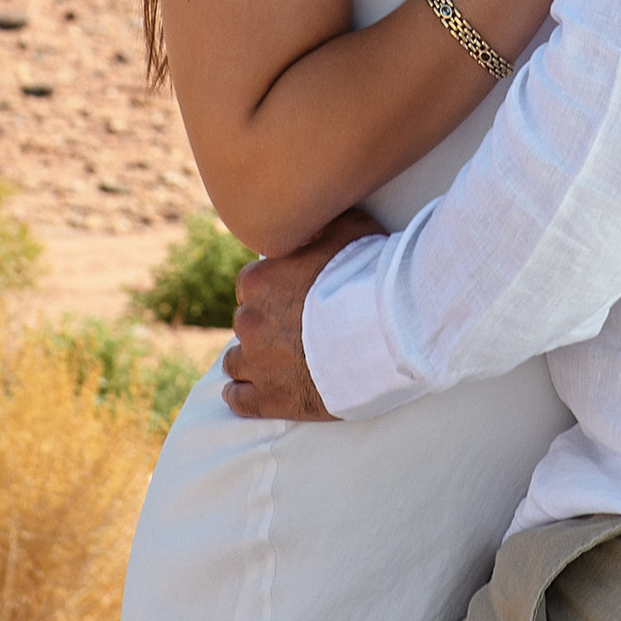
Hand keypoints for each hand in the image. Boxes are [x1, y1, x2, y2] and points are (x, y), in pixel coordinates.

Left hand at [221, 209, 381, 421]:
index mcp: (259, 280)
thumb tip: (310, 220)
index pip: (251, 285)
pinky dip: (244, 395)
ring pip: (236, 361)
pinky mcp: (269, 399)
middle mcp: (249, 321)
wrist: (384, 336)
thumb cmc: (368, 279)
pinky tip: (255, 392)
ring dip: (252, 360)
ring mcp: (257, 363)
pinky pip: (238, 399)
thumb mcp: (350, 229)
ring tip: (279, 362)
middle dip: (265, 326)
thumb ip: (323, 223)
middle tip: (295, 330)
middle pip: (246, 323)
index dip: (272, 292)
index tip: (291, 298)